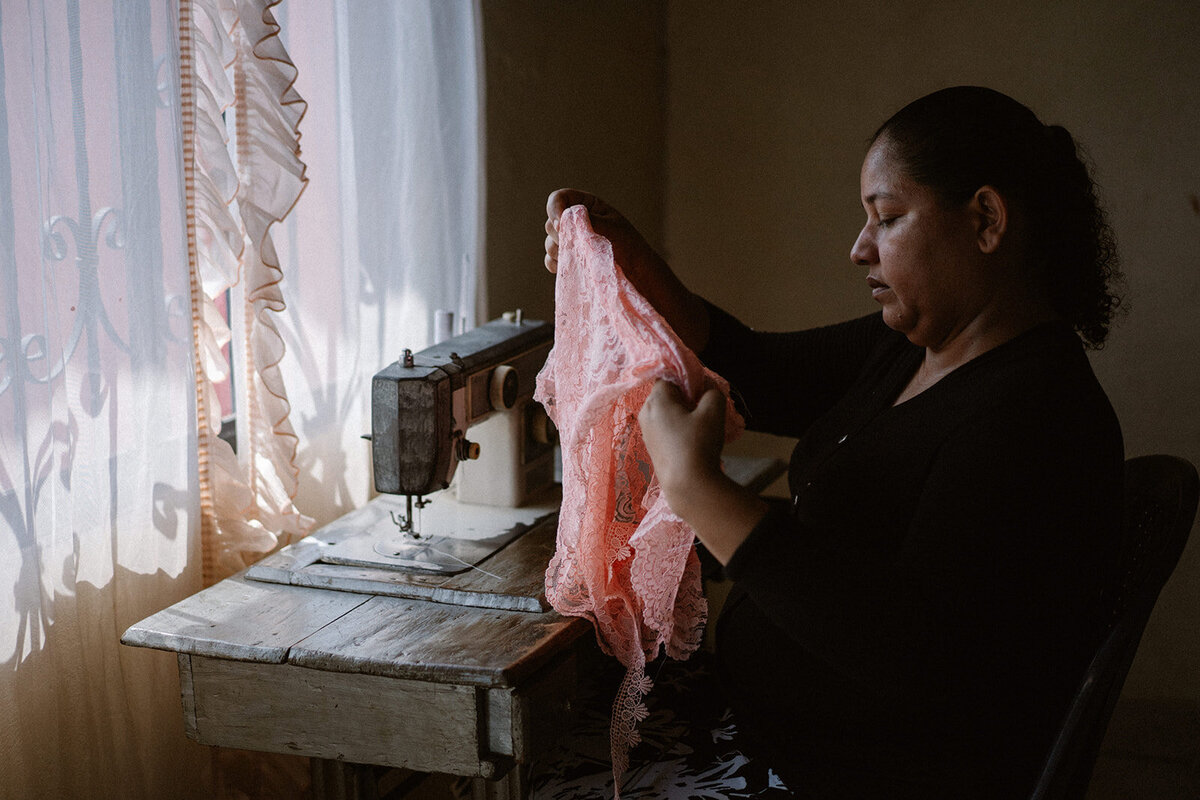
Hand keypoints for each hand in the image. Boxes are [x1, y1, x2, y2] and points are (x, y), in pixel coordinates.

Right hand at [543, 188, 658, 275]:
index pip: (559, 199)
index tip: (561, 227)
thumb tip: (566, 217)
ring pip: (550, 243)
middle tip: (578, 245)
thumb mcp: (611, 228)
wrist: (638, 271)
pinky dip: (557, 264)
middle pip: (551, 222)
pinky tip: (572, 268)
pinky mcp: (569, 259)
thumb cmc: (629, 245)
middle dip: (560, 235)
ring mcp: (571, 241)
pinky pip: (551, 260)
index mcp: (586, 205)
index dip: (554, 210)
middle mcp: (575, 221)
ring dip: (560, 251)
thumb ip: (589, 220)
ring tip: (581, 258)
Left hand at [638, 380, 768, 563]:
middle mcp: (645, 412)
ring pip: (666, 412)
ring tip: (703, 425)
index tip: (703, 388)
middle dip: (686, 396)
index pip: (669, 376)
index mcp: (656, 399)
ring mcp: (646, 432)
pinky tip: (694, 440)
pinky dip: (679, 428)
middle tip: (706, 407)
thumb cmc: (699, 443)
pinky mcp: (651, 447)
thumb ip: (712, 391)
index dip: (687, 378)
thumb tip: (706, 387)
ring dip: (684, 413)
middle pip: (666, 394)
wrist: (688, 486)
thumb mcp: (713, 410)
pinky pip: (665, 428)